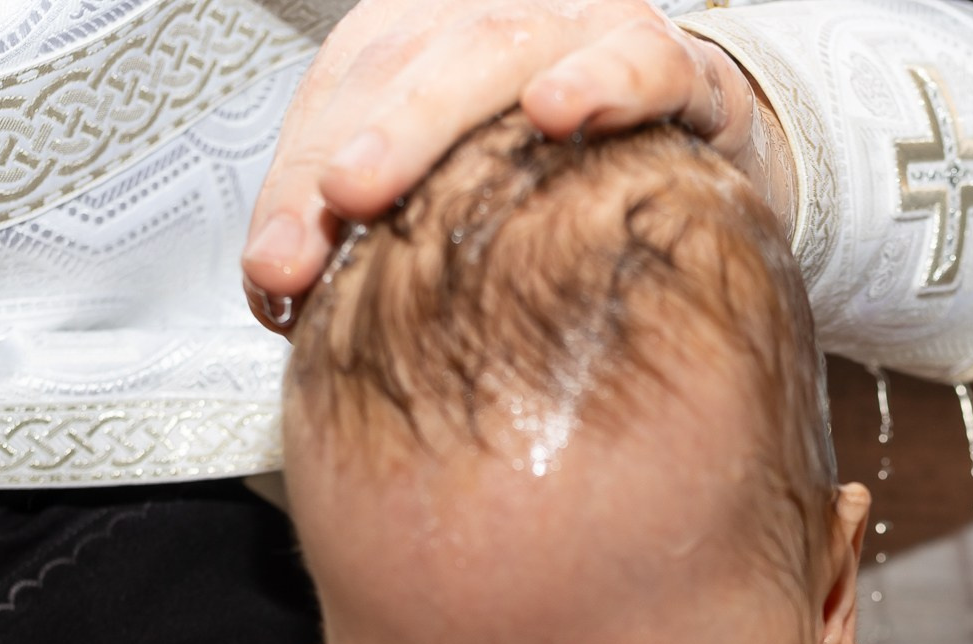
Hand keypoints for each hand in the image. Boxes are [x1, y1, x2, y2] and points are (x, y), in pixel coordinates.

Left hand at [242, 0, 768, 321]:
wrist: (700, 161)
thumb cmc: (561, 186)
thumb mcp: (449, 205)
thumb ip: (361, 230)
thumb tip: (273, 288)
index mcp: (421, 44)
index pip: (340, 94)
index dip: (294, 178)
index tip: (272, 271)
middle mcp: (490, 22)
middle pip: (400, 65)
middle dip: (342, 148)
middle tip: (313, 223)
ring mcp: (582, 32)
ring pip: (494, 48)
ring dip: (424, 116)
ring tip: (368, 182)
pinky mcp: (673, 64)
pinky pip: (639, 58)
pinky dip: (598, 78)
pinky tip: (554, 112)